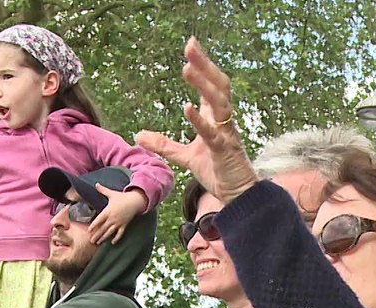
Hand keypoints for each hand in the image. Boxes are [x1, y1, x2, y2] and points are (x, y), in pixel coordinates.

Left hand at [88, 186, 146, 243]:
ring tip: (98, 242)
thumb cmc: (122, 197)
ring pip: (110, 232)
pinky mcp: (124, 225)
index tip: (89, 230)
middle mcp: (112, 218)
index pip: (99, 220)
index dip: (94, 225)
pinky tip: (112, 242)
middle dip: (97, 235)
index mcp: (108, 211)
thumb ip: (103, 190)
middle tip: (90, 241)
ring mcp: (118, 222)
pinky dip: (117, 238)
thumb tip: (96, 184)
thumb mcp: (112, 193)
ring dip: (104, 238)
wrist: (134, 201)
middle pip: (103, 228)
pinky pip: (120, 233)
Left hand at [136, 37, 256, 204]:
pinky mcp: (224, 150)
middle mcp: (223, 120)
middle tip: (191, 45)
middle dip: (204, 64)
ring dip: (203, 84)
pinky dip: (199, 120)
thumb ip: (164, 144)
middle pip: (217, 85)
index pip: (209, 85)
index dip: (201, 65)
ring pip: (218, 102)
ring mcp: (225, 133)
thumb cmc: (217, 171)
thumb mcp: (185, 156)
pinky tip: (187, 107)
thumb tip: (138, 135)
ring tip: (187, 68)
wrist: (237, 194)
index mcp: (215, 118)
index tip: (190, 46)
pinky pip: (212, 132)